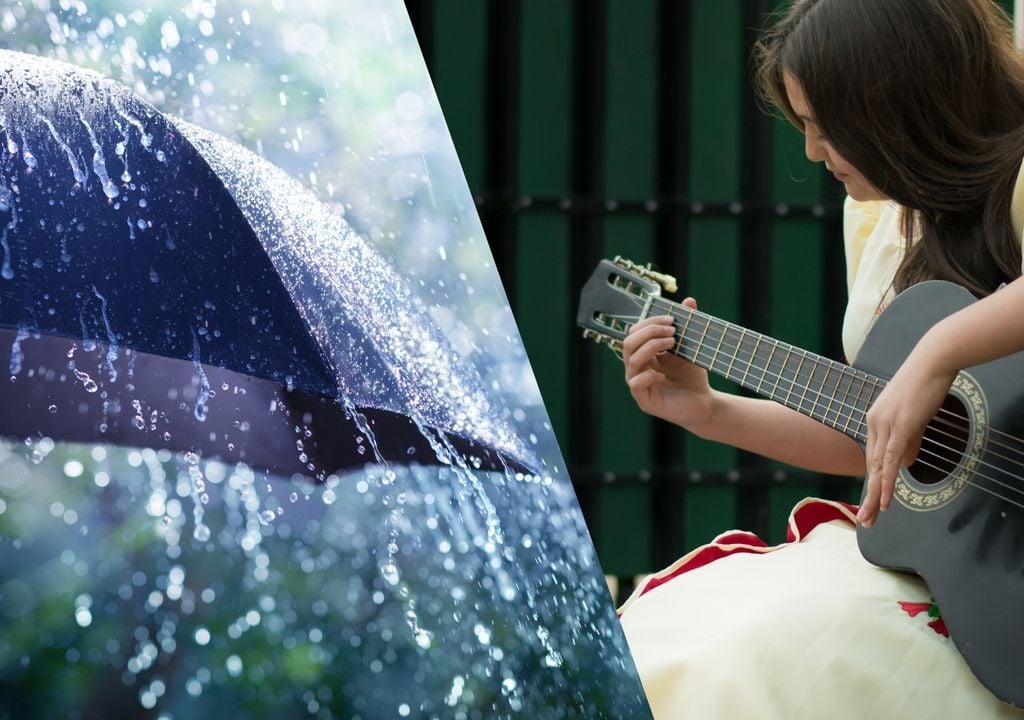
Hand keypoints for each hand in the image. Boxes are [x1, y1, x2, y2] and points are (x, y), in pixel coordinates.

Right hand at [621, 299, 713, 429]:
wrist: (703, 403)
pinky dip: (649, 375)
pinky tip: (663, 374)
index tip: (671, 319)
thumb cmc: (692, 376)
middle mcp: (636, 368)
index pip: (635, 333)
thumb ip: (687, 325)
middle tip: (672, 331)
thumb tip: (689, 301)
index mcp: (642, 354)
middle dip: (650, 332)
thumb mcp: (690, 347)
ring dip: (651, 347)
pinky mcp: (644, 400)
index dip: (650, 323)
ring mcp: (637, 384)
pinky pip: (636, 383)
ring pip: (632, 360)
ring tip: (672, 343)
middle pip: (628, 343)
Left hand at [858, 340, 956, 527]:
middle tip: (865, 518)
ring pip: (877, 467)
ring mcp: (885, 424)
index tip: (871, 499)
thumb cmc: (926, 384)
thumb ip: (909, 440)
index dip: (872, 480)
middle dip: (868, 495)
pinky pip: (890, 460)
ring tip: (872, 517)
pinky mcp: (899, 426)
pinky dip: (887, 481)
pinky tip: (885, 498)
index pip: (872, 456)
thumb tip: (905, 464)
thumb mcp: (915, 416)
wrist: (932, 360)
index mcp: (875, 419)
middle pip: (870, 466)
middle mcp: (874, 422)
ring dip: (875, 495)